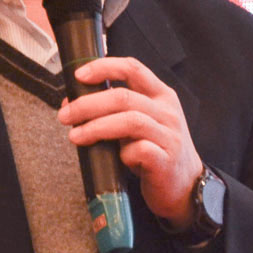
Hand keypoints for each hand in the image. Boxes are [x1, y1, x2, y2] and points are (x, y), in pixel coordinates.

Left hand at [56, 57, 203, 230]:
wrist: (186, 185)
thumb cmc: (156, 150)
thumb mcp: (140, 123)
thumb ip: (114, 111)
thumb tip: (72, 103)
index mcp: (161, 95)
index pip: (133, 69)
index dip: (104, 67)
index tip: (79, 76)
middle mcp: (167, 112)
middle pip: (123, 97)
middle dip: (88, 104)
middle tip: (66, 115)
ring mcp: (169, 136)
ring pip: (130, 122)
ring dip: (96, 127)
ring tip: (76, 136)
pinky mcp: (166, 160)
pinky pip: (139, 150)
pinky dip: (123, 153)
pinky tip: (118, 159)